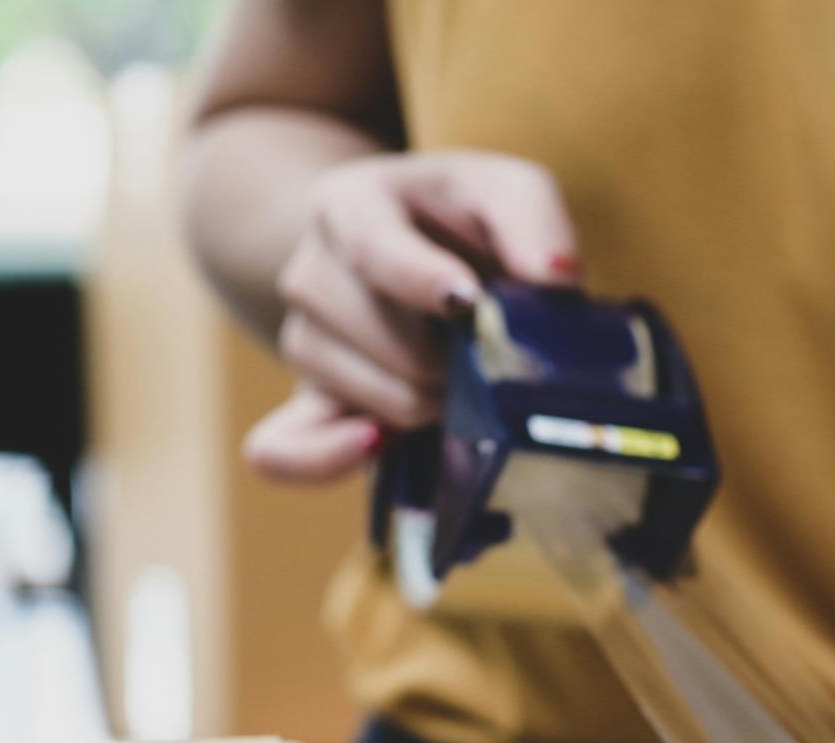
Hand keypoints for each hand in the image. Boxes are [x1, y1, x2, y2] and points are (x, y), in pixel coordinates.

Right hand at [245, 150, 580, 482]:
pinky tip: (377, 444)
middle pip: (368, 331)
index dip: (419, 278)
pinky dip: (324, 459)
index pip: (371, 246)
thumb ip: (534, 220)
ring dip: (420, 401)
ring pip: (355, 390)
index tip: (468, 302)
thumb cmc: (462, 221)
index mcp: (348, 205)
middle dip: (441, 355)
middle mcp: (309, 271)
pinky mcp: (303, 400)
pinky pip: (281, 448)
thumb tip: (553, 276)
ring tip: (455, 381)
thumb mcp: (507, 192)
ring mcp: (302, 339)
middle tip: (484, 353)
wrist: (411, 250)